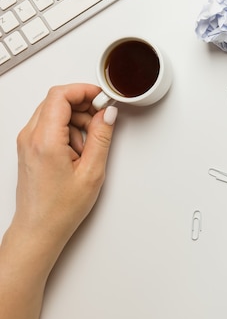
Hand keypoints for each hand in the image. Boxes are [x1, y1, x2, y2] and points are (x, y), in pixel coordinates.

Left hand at [1, 84, 116, 318]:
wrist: (39, 229)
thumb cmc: (60, 208)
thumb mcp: (92, 171)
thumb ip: (101, 137)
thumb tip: (108, 114)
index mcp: (45, 140)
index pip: (60, 96)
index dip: (84, 90)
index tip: (102, 97)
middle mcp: (30, 137)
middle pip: (56, 101)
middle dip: (83, 105)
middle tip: (102, 119)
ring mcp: (27, 142)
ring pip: (53, 113)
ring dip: (76, 120)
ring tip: (90, 144)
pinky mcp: (30, 148)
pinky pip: (50, 126)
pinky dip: (68, 130)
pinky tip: (80, 151)